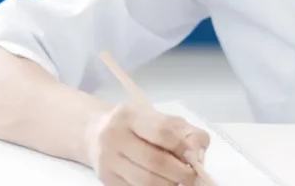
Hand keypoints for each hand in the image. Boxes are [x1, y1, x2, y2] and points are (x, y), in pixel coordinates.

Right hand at [85, 103, 214, 185]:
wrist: (95, 134)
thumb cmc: (136, 126)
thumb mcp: (159, 118)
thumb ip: (185, 132)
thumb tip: (199, 152)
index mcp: (129, 116)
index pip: (162, 132)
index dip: (183, 147)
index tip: (194, 156)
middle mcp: (114, 137)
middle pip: (155, 161)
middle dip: (180, 172)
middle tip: (192, 176)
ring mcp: (107, 161)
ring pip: (145, 181)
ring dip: (169, 184)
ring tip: (178, 181)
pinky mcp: (106, 180)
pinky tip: (163, 183)